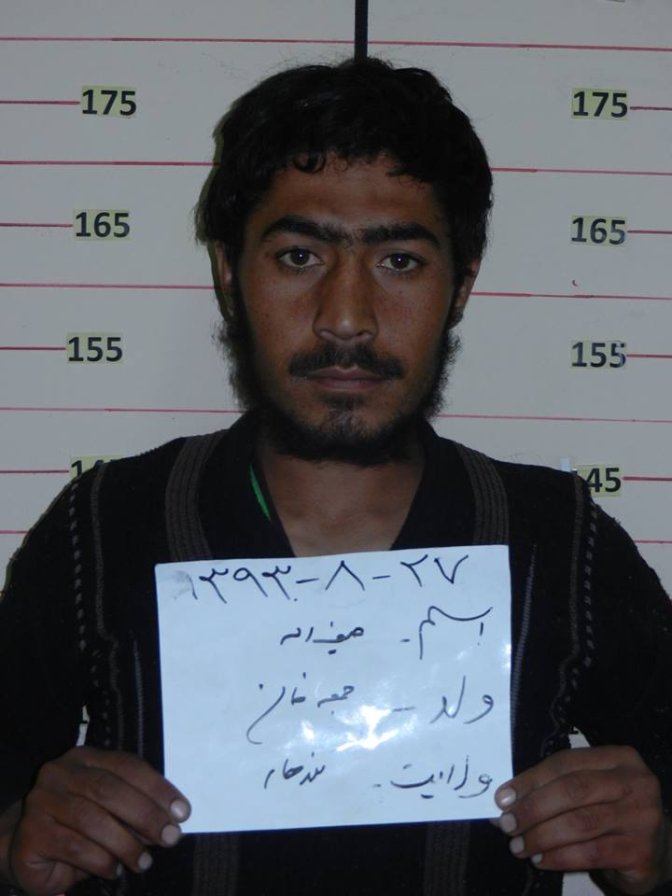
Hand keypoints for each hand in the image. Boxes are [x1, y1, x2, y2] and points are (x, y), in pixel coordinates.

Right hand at [7, 746, 190, 895]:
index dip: (158, 788)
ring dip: (125, 843)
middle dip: (146, 815)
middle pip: (110, 789)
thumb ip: (135, 811)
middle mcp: (60, 773)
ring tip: (143, 861)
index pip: (128, 766)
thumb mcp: (111, 813)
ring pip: (92, 819)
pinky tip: (115, 869)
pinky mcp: (32, 833)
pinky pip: (73, 846)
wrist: (27, 848)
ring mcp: (42, 801)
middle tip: (170, 837)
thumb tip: (170, 821)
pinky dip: (100, 860)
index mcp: (85, 758)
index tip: (182, 811)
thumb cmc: (78, 827)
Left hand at [494, 746, 669, 894]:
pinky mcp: (640, 851)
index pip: (566, 763)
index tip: (503, 797)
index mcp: (619, 758)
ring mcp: (642, 818)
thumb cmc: (611, 811)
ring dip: (541, 836)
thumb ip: (557, 786)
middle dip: (533, 808)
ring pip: (580, 823)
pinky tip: (540, 859)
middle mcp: (635, 784)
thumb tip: (508, 800)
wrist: (654, 849)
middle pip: (573, 790)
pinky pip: (590, 853)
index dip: (531, 780)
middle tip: (507, 824)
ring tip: (518, 845)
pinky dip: (559, 857)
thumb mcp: (591, 788)